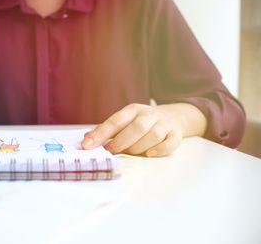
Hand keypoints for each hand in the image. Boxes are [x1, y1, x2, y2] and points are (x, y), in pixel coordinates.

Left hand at [81, 103, 204, 156]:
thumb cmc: (142, 122)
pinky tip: (150, 154)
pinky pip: (170, 143)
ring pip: (153, 136)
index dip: (100, 133)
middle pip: (137, 127)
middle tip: (111, 151)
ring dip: (138, 148)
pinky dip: (159, 150)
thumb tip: (86, 138)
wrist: (174, 116)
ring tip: (130, 152)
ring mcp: (164, 124)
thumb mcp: (125, 121)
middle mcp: (150, 114)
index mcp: (133, 110)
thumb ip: (108, 130)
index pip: (115, 121)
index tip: (87, 145)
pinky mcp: (176, 134)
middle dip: (121, 142)